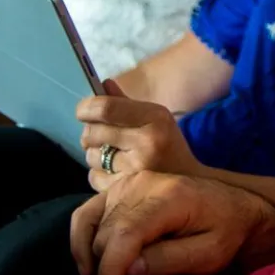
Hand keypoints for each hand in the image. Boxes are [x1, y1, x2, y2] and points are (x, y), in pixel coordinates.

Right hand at [69, 171, 266, 274]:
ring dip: (93, 254)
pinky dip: (84, 236)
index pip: (126, 234)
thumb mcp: (208, 255)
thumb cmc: (225, 233)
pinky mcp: (123, 186)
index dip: (110, 269)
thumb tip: (129, 269)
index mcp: (170, 197)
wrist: (234, 206)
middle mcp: (145, 183)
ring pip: (92, 222)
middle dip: (107, 266)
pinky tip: (91, 260)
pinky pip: (89, 211)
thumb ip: (168, 260)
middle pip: (106, 231)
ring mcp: (131, 181)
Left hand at [77, 79, 201, 190]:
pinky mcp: (127, 190)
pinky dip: (99, 174)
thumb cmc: (168, 146)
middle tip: (101, 136)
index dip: (86, 108)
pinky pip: (93, 177)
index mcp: (155, 118)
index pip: (106, 108)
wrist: (191, 185)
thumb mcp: (156, 119)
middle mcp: (147, 142)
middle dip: (90, 133)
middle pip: (93, 132)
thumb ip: (126, 103)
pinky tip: (115, 172)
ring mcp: (136, 169)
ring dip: (95, 155)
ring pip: (91, 156)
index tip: (83, 111)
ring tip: (113, 156)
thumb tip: (102, 84)